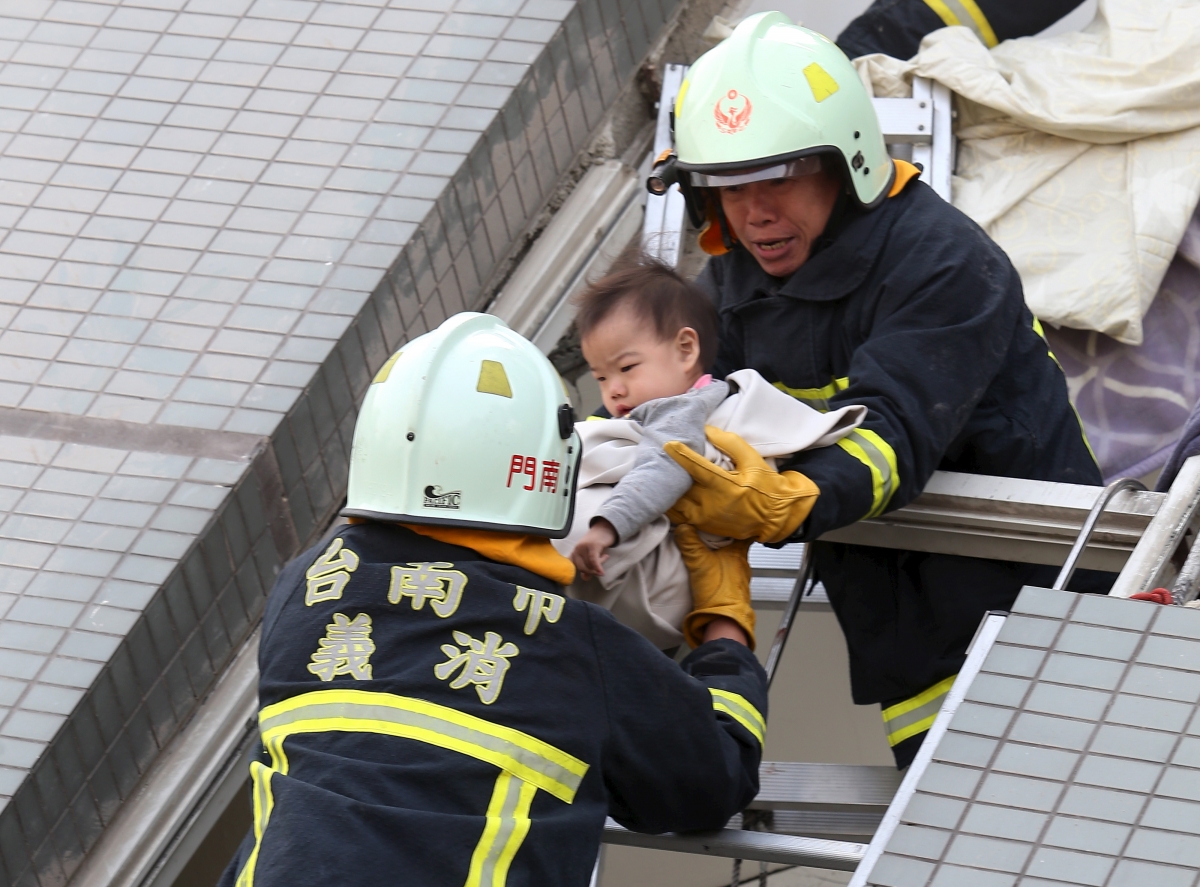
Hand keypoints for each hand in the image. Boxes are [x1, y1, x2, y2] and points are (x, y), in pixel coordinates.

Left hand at [571, 519, 617, 579]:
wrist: (605, 527)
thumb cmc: (598, 542)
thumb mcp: (591, 555)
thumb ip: (587, 565)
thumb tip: (585, 578)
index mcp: (575, 551)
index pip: (572, 565)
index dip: (576, 572)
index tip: (584, 576)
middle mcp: (577, 548)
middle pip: (581, 567)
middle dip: (590, 571)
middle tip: (599, 569)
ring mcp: (584, 546)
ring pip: (589, 564)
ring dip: (598, 566)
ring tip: (605, 557)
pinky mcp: (593, 545)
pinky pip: (593, 560)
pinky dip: (597, 568)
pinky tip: (602, 572)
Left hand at [666, 426, 819, 543]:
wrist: (776, 516)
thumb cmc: (767, 486)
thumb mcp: (754, 460)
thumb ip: (730, 444)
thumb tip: (708, 430)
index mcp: (728, 487)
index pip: (699, 469)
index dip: (682, 456)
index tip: (668, 444)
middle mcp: (714, 504)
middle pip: (682, 487)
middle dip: (668, 472)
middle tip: (656, 457)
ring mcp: (706, 517)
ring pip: (676, 502)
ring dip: (665, 489)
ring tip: (656, 474)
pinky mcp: (702, 525)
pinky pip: (678, 514)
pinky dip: (669, 502)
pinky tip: (664, 491)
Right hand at [675, 524, 754, 648]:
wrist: (723, 619)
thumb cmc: (718, 590)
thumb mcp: (699, 562)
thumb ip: (689, 543)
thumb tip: (682, 526)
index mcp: (739, 554)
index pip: (744, 533)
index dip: (736, 524)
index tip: (728, 518)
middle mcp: (743, 565)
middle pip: (736, 546)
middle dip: (725, 539)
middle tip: (711, 530)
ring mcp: (740, 579)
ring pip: (732, 560)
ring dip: (722, 555)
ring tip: (708, 548)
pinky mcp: (733, 591)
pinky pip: (727, 573)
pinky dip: (720, 568)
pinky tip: (710, 568)